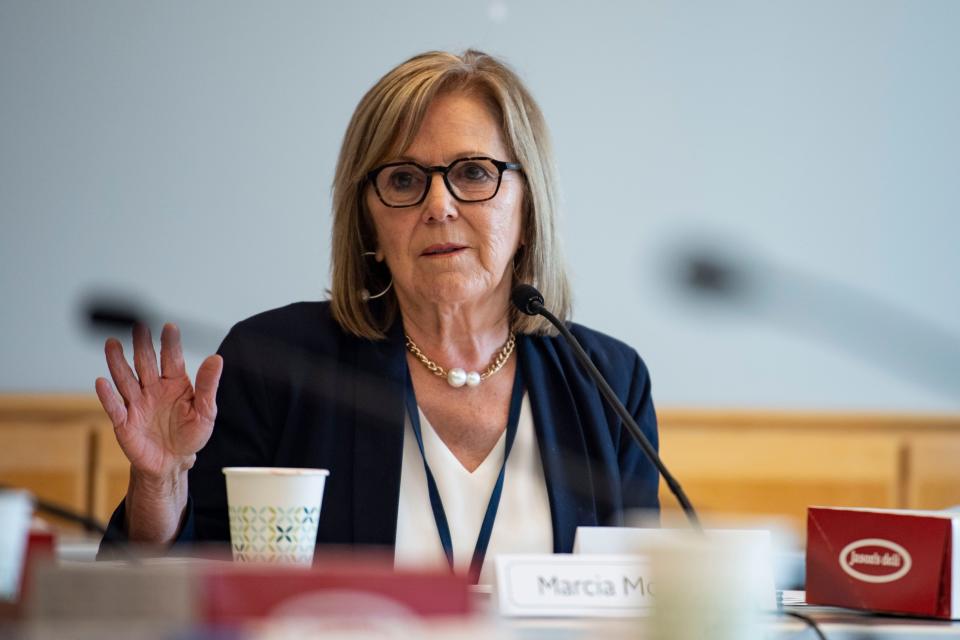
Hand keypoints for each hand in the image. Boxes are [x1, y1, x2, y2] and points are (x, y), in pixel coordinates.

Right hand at [95, 323, 222, 482]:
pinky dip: (107, 396)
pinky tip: (102, 382)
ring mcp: (137, 404)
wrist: (173, 462)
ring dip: (118, 362)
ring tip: (112, 344)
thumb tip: (216, 359)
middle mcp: (153, 389)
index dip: (170, 343)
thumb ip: (208, 385)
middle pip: (145, 364)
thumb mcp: (205, 411)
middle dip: (142, 346)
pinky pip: (115, 407)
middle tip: (138, 326)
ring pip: (126, 380)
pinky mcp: (125, 422)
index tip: (169, 327)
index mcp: (175, 383)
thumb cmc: (190, 434)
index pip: (172, 359)